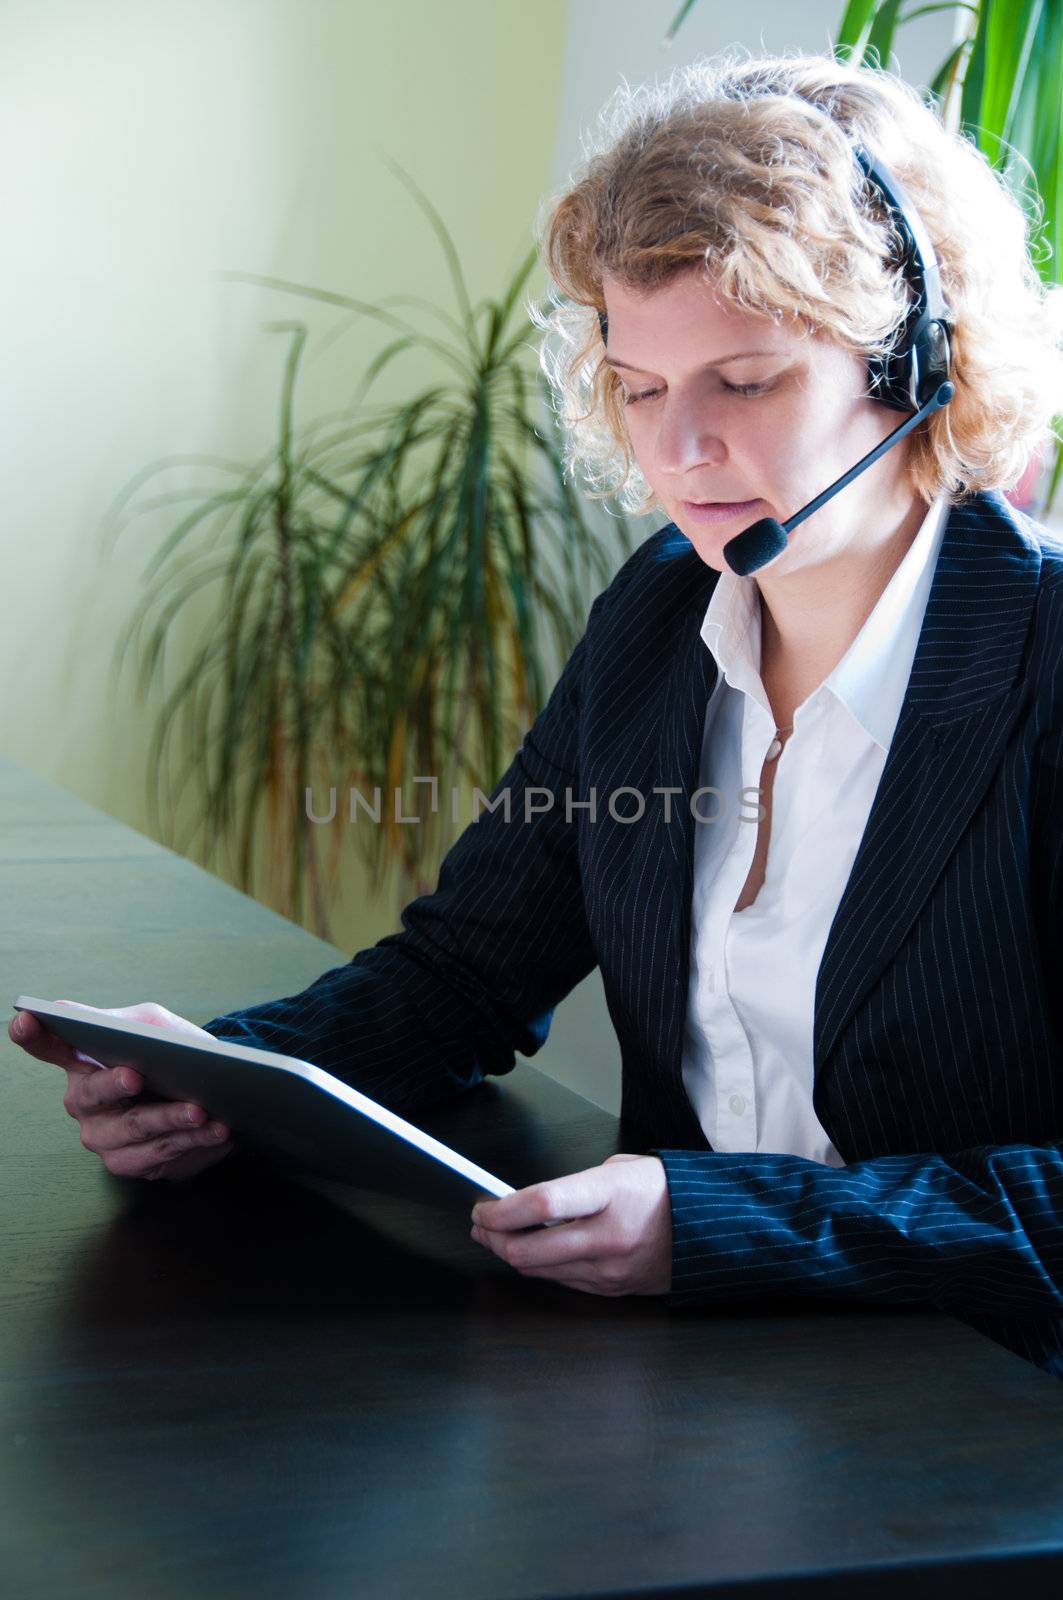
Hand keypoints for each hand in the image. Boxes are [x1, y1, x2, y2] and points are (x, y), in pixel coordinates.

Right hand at [9, 999, 234, 1181]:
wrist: (208, 1092)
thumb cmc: (171, 1052)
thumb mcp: (156, 1026)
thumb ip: (128, 1022)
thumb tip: (90, 1017)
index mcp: (83, 1061)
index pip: (49, 1046)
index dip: (34, 1036)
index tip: (25, 1020)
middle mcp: (83, 1103)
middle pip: (90, 1095)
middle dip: (114, 1086)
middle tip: (136, 1076)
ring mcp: (103, 1138)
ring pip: (132, 1132)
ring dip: (169, 1121)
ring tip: (201, 1112)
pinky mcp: (132, 1164)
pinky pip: (159, 1157)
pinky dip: (192, 1143)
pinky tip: (217, 1132)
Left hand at [469, 1152, 671, 1296]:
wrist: (713, 1227)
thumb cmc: (664, 1190)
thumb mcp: (618, 1169)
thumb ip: (573, 1188)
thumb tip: (529, 1204)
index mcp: (611, 1193)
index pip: (542, 1203)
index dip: (502, 1209)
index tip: (483, 1206)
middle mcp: (609, 1235)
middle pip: (530, 1249)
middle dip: (494, 1239)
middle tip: (482, 1225)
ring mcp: (611, 1268)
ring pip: (540, 1271)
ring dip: (511, 1254)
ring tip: (498, 1237)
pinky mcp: (614, 1289)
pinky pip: (563, 1282)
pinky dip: (542, 1268)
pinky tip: (533, 1252)